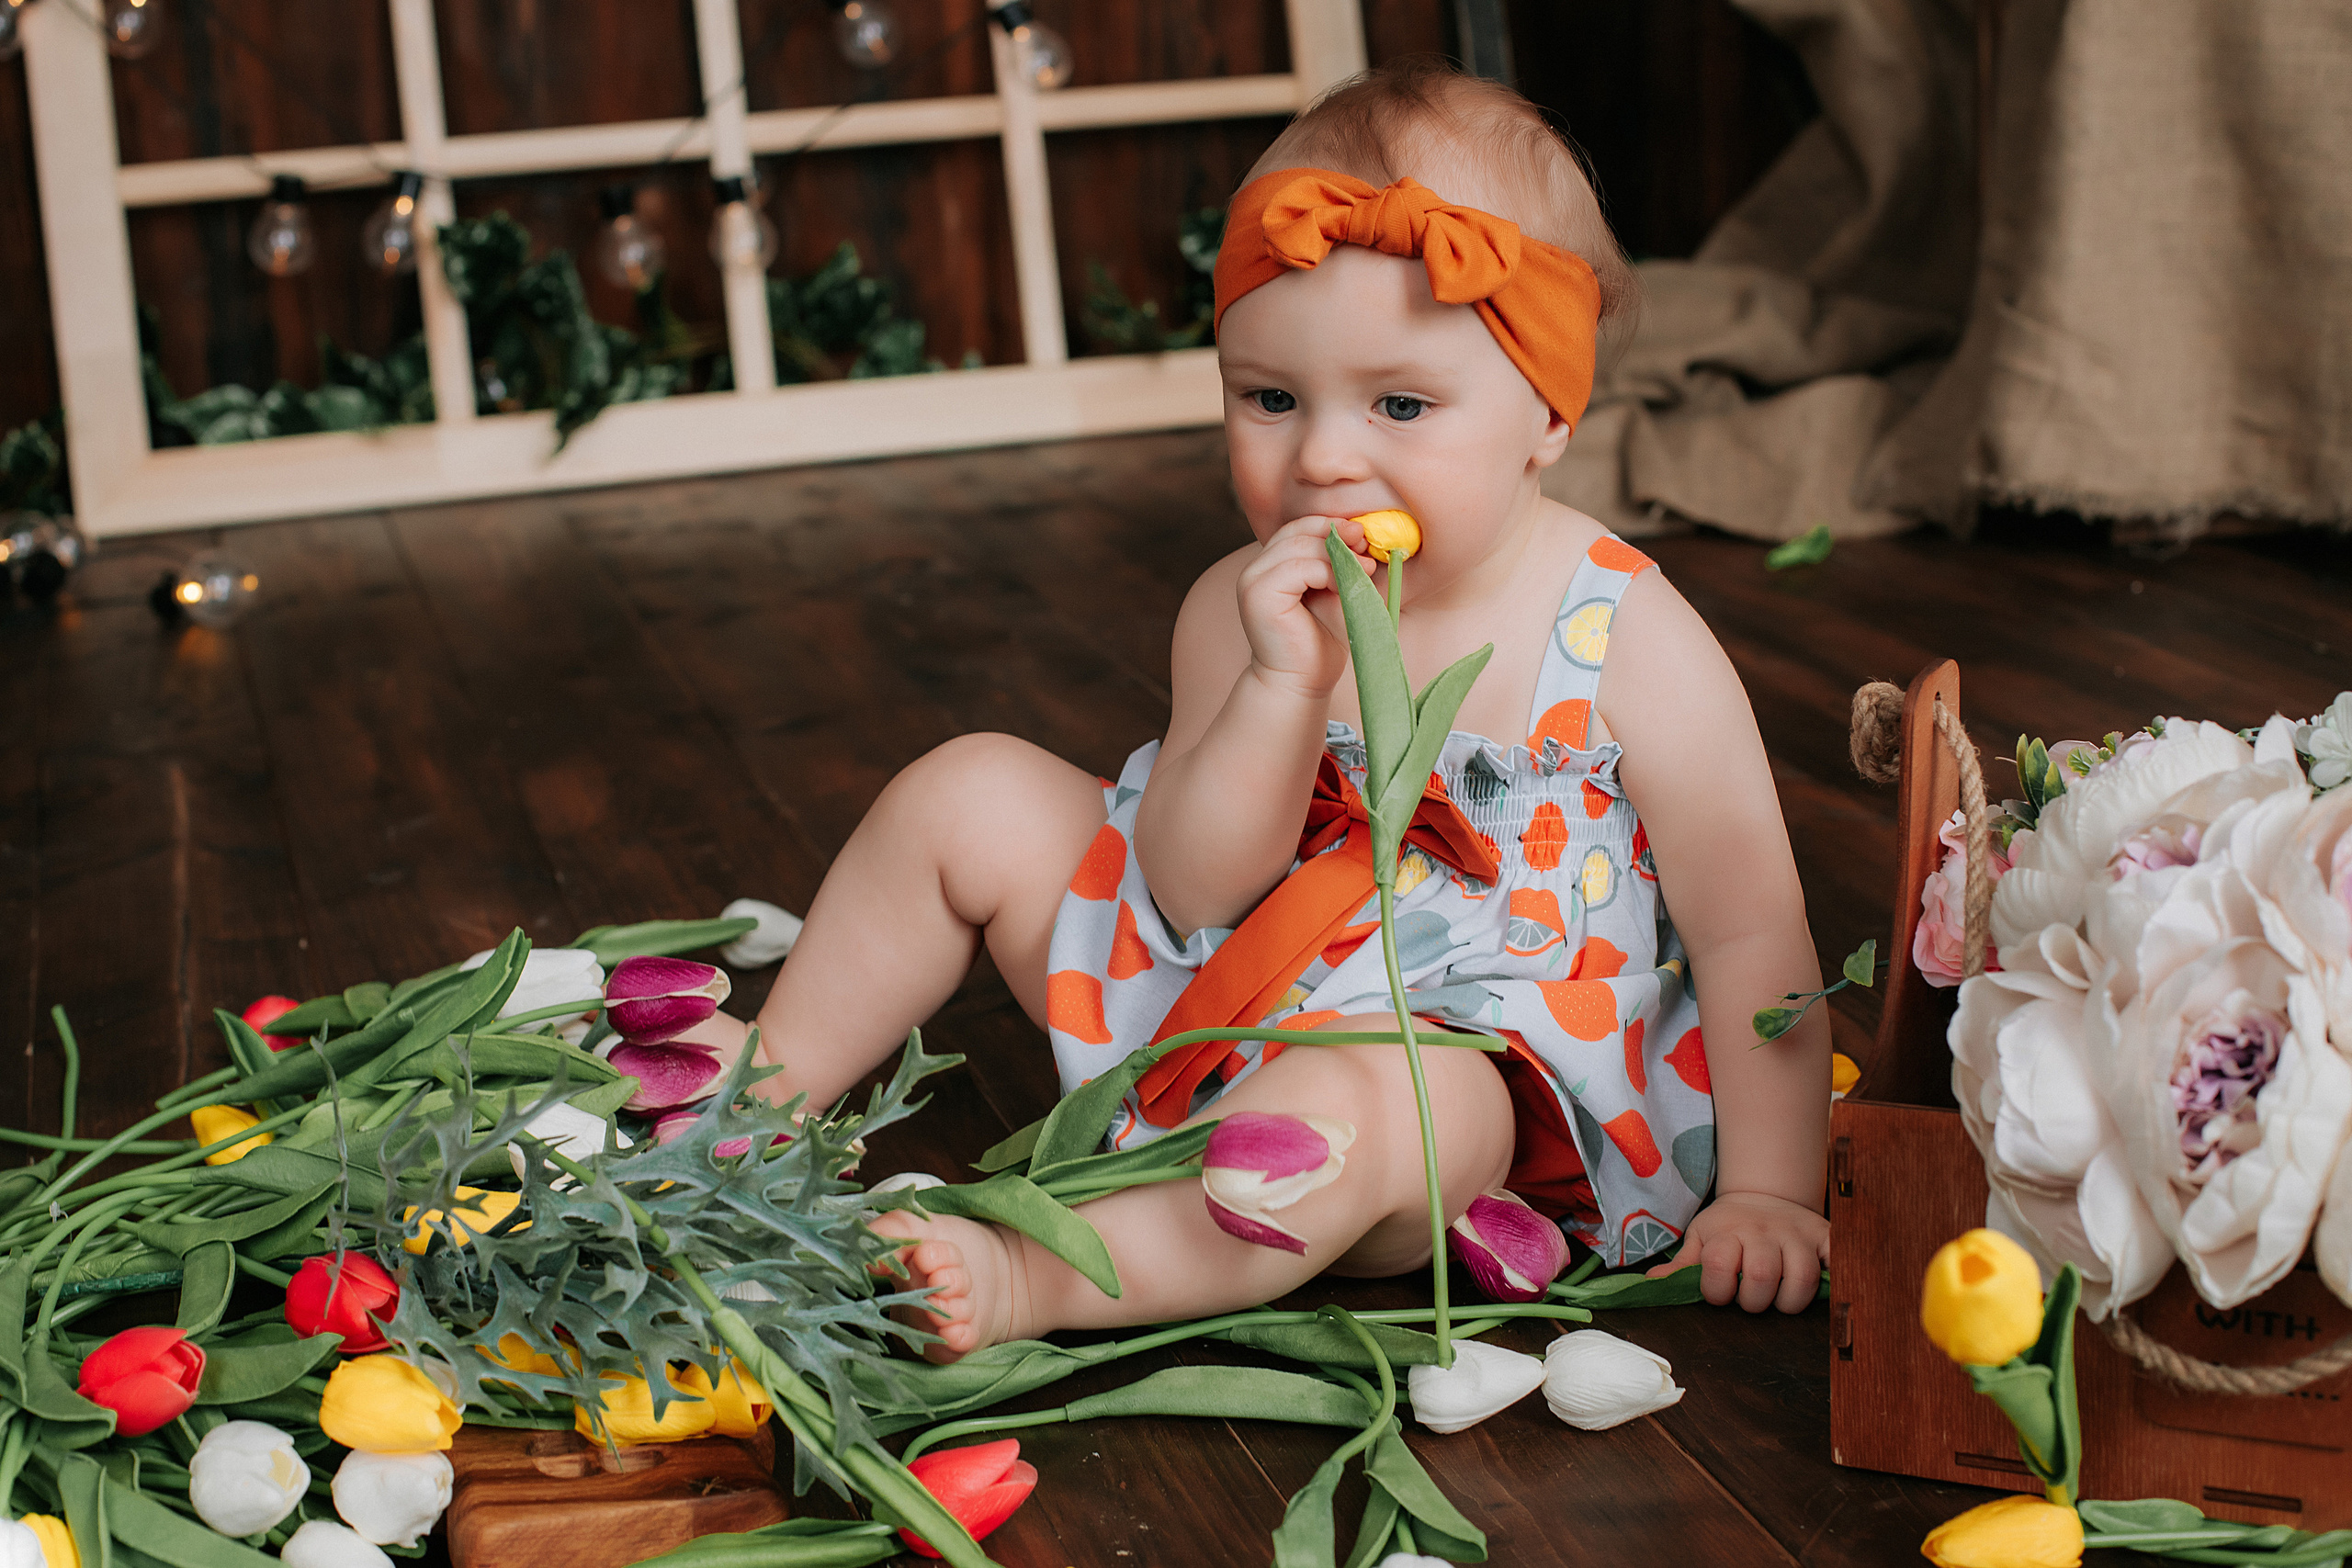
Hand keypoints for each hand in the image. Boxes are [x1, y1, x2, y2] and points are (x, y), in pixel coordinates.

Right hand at [1234, 514, 1367, 698]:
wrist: (1302, 683)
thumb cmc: (1320, 642)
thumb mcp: (1334, 591)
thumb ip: (1339, 563)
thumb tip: (1359, 532)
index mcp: (1271, 565)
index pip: (1299, 528)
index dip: (1331, 525)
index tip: (1362, 535)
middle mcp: (1256, 569)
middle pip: (1298, 531)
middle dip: (1337, 535)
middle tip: (1367, 548)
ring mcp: (1252, 580)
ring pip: (1300, 546)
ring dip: (1338, 555)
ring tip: (1365, 569)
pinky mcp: (1257, 595)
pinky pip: (1298, 568)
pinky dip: (1327, 571)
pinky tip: (1344, 586)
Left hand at [1646, 1190, 1828, 1313]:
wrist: (1765, 1193)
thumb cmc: (1729, 1226)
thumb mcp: (1701, 1238)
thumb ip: (1682, 1265)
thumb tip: (1651, 1284)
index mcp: (1728, 1231)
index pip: (1718, 1267)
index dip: (1717, 1291)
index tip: (1721, 1294)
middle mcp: (1764, 1230)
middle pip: (1762, 1276)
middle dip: (1753, 1301)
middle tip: (1751, 1299)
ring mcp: (1798, 1233)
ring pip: (1800, 1278)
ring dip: (1789, 1301)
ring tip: (1779, 1299)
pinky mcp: (1826, 1237)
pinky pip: (1838, 1261)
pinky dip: (1835, 1278)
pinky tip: (1823, 1287)